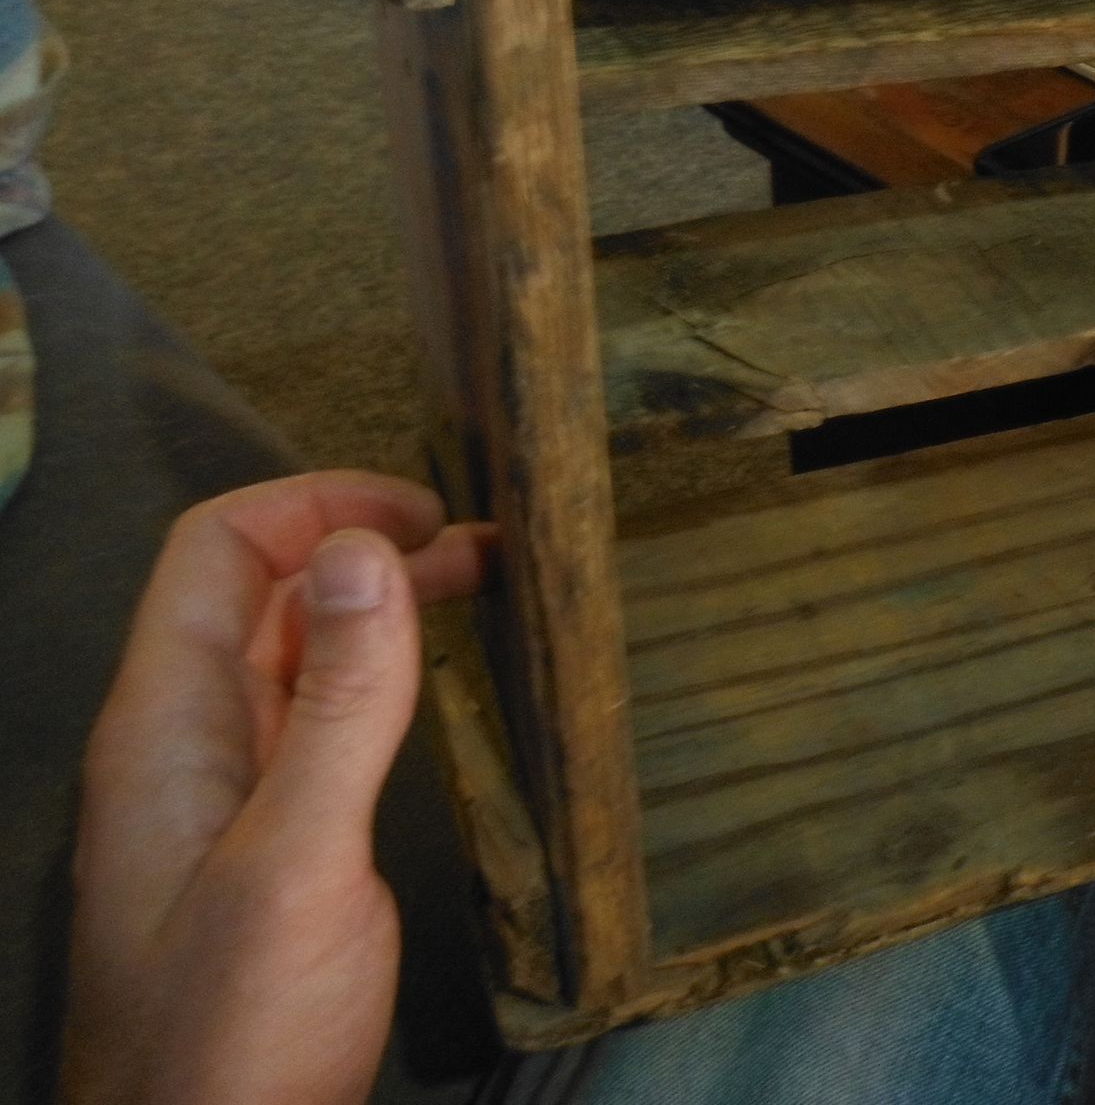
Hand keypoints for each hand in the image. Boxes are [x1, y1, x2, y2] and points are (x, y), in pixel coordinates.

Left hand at [64, 472, 492, 1104]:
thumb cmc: (234, 1035)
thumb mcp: (300, 860)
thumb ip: (340, 705)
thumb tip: (366, 551)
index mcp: (165, 730)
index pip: (216, 553)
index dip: (314, 505)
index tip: (426, 513)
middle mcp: (183, 749)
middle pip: (258, 597)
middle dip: (361, 549)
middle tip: (484, 551)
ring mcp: (219, 803)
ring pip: (289, 661)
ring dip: (373, 611)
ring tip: (480, 595)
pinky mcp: (263, 853)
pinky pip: (310, 728)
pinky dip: (374, 683)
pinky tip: (434, 694)